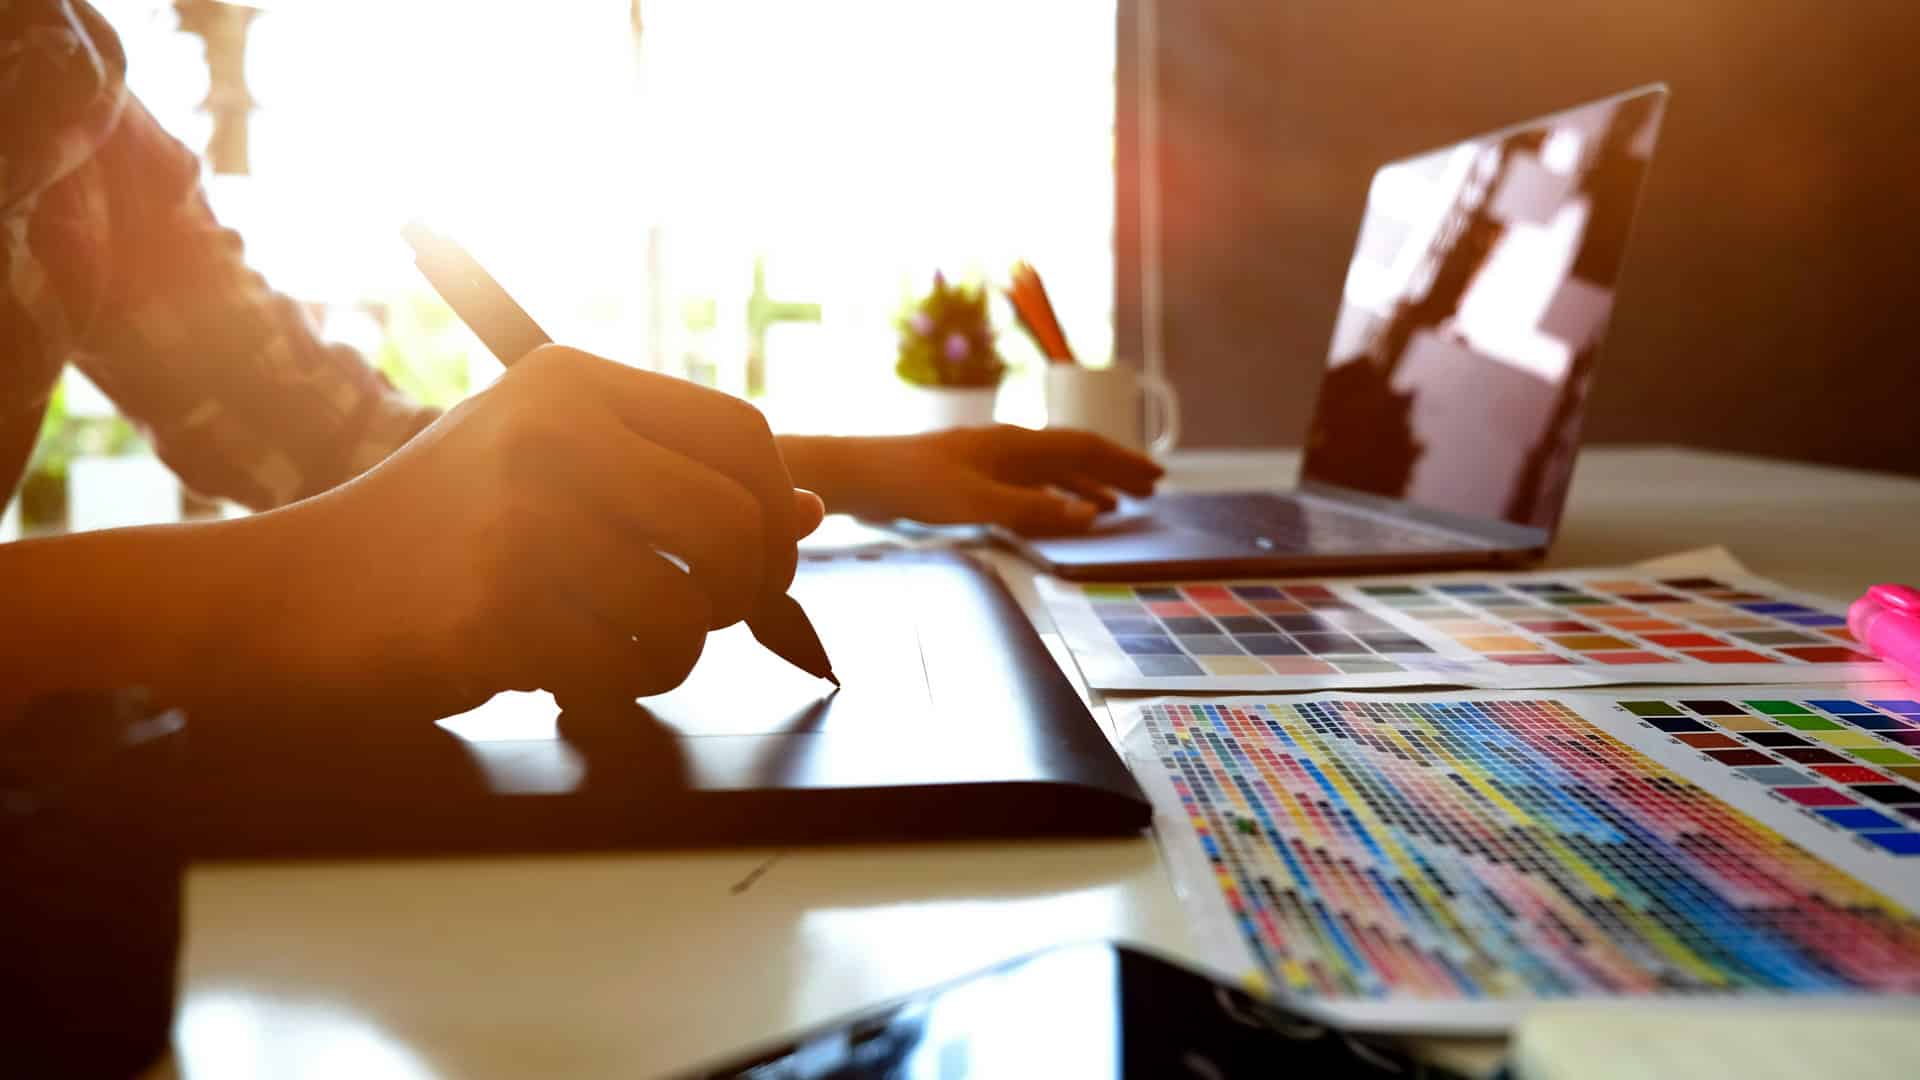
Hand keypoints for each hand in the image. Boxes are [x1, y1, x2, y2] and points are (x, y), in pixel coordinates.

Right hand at [270, 345, 822, 711]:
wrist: (290, 595)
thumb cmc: (444, 532)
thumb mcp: (551, 470)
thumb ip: (674, 478)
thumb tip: (812, 508)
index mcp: (570, 383)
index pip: (740, 434)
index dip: (775, 506)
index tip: (761, 559)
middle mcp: (552, 433)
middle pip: (737, 525)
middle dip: (746, 593)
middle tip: (704, 619)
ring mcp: (521, 521)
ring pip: (688, 616)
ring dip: (670, 657)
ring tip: (612, 650)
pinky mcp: (493, 613)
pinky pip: (622, 676)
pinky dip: (609, 692)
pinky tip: (555, 674)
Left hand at [781, 425, 1162, 534]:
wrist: (863, 474)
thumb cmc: (916, 486)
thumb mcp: (980, 503)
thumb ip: (1035, 510)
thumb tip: (1091, 515)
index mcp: (1017, 444)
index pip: (1084, 447)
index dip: (1122, 463)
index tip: (1156, 478)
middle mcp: (1010, 444)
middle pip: (1075, 454)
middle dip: (1115, 470)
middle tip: (1152, 489)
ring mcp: (992, 456)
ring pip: (1053, 467)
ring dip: (1088, 484)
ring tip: (1116, 506)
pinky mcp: (974, 472)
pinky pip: (1030, 479)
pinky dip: (1055, 493)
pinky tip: (1056, 510)